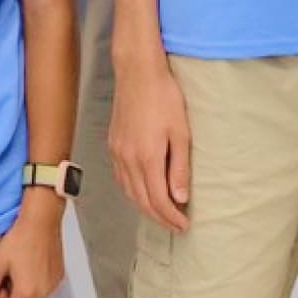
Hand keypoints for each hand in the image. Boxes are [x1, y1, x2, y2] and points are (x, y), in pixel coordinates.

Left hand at [0, 198, 64, 297]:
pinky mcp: (59, 277)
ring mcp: (53, 286)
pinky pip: (44, 292)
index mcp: (27, 294)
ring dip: (23, 295)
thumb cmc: (18, 240)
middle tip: (7, 277)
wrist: (42, 220)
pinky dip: (35, 287)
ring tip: (19, 271)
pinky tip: (31, 267)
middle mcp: (44, 295)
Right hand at [109, 55, 189, 230]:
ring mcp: (117, 152)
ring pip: (129, 192)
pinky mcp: (113, 145)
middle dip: (159, 217)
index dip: (171, 217)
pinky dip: (132, 192)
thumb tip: (181, 198)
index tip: (184, 225)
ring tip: (161, 213)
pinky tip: (142, 192)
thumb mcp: (181, 133)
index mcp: (147, 158)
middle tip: (176, 225)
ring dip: (144, 207)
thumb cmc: (164, 97)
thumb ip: (180, 168)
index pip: (158, 200)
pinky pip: (120, 178)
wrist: (138, 72)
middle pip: (142, 201)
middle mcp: (128, 160)